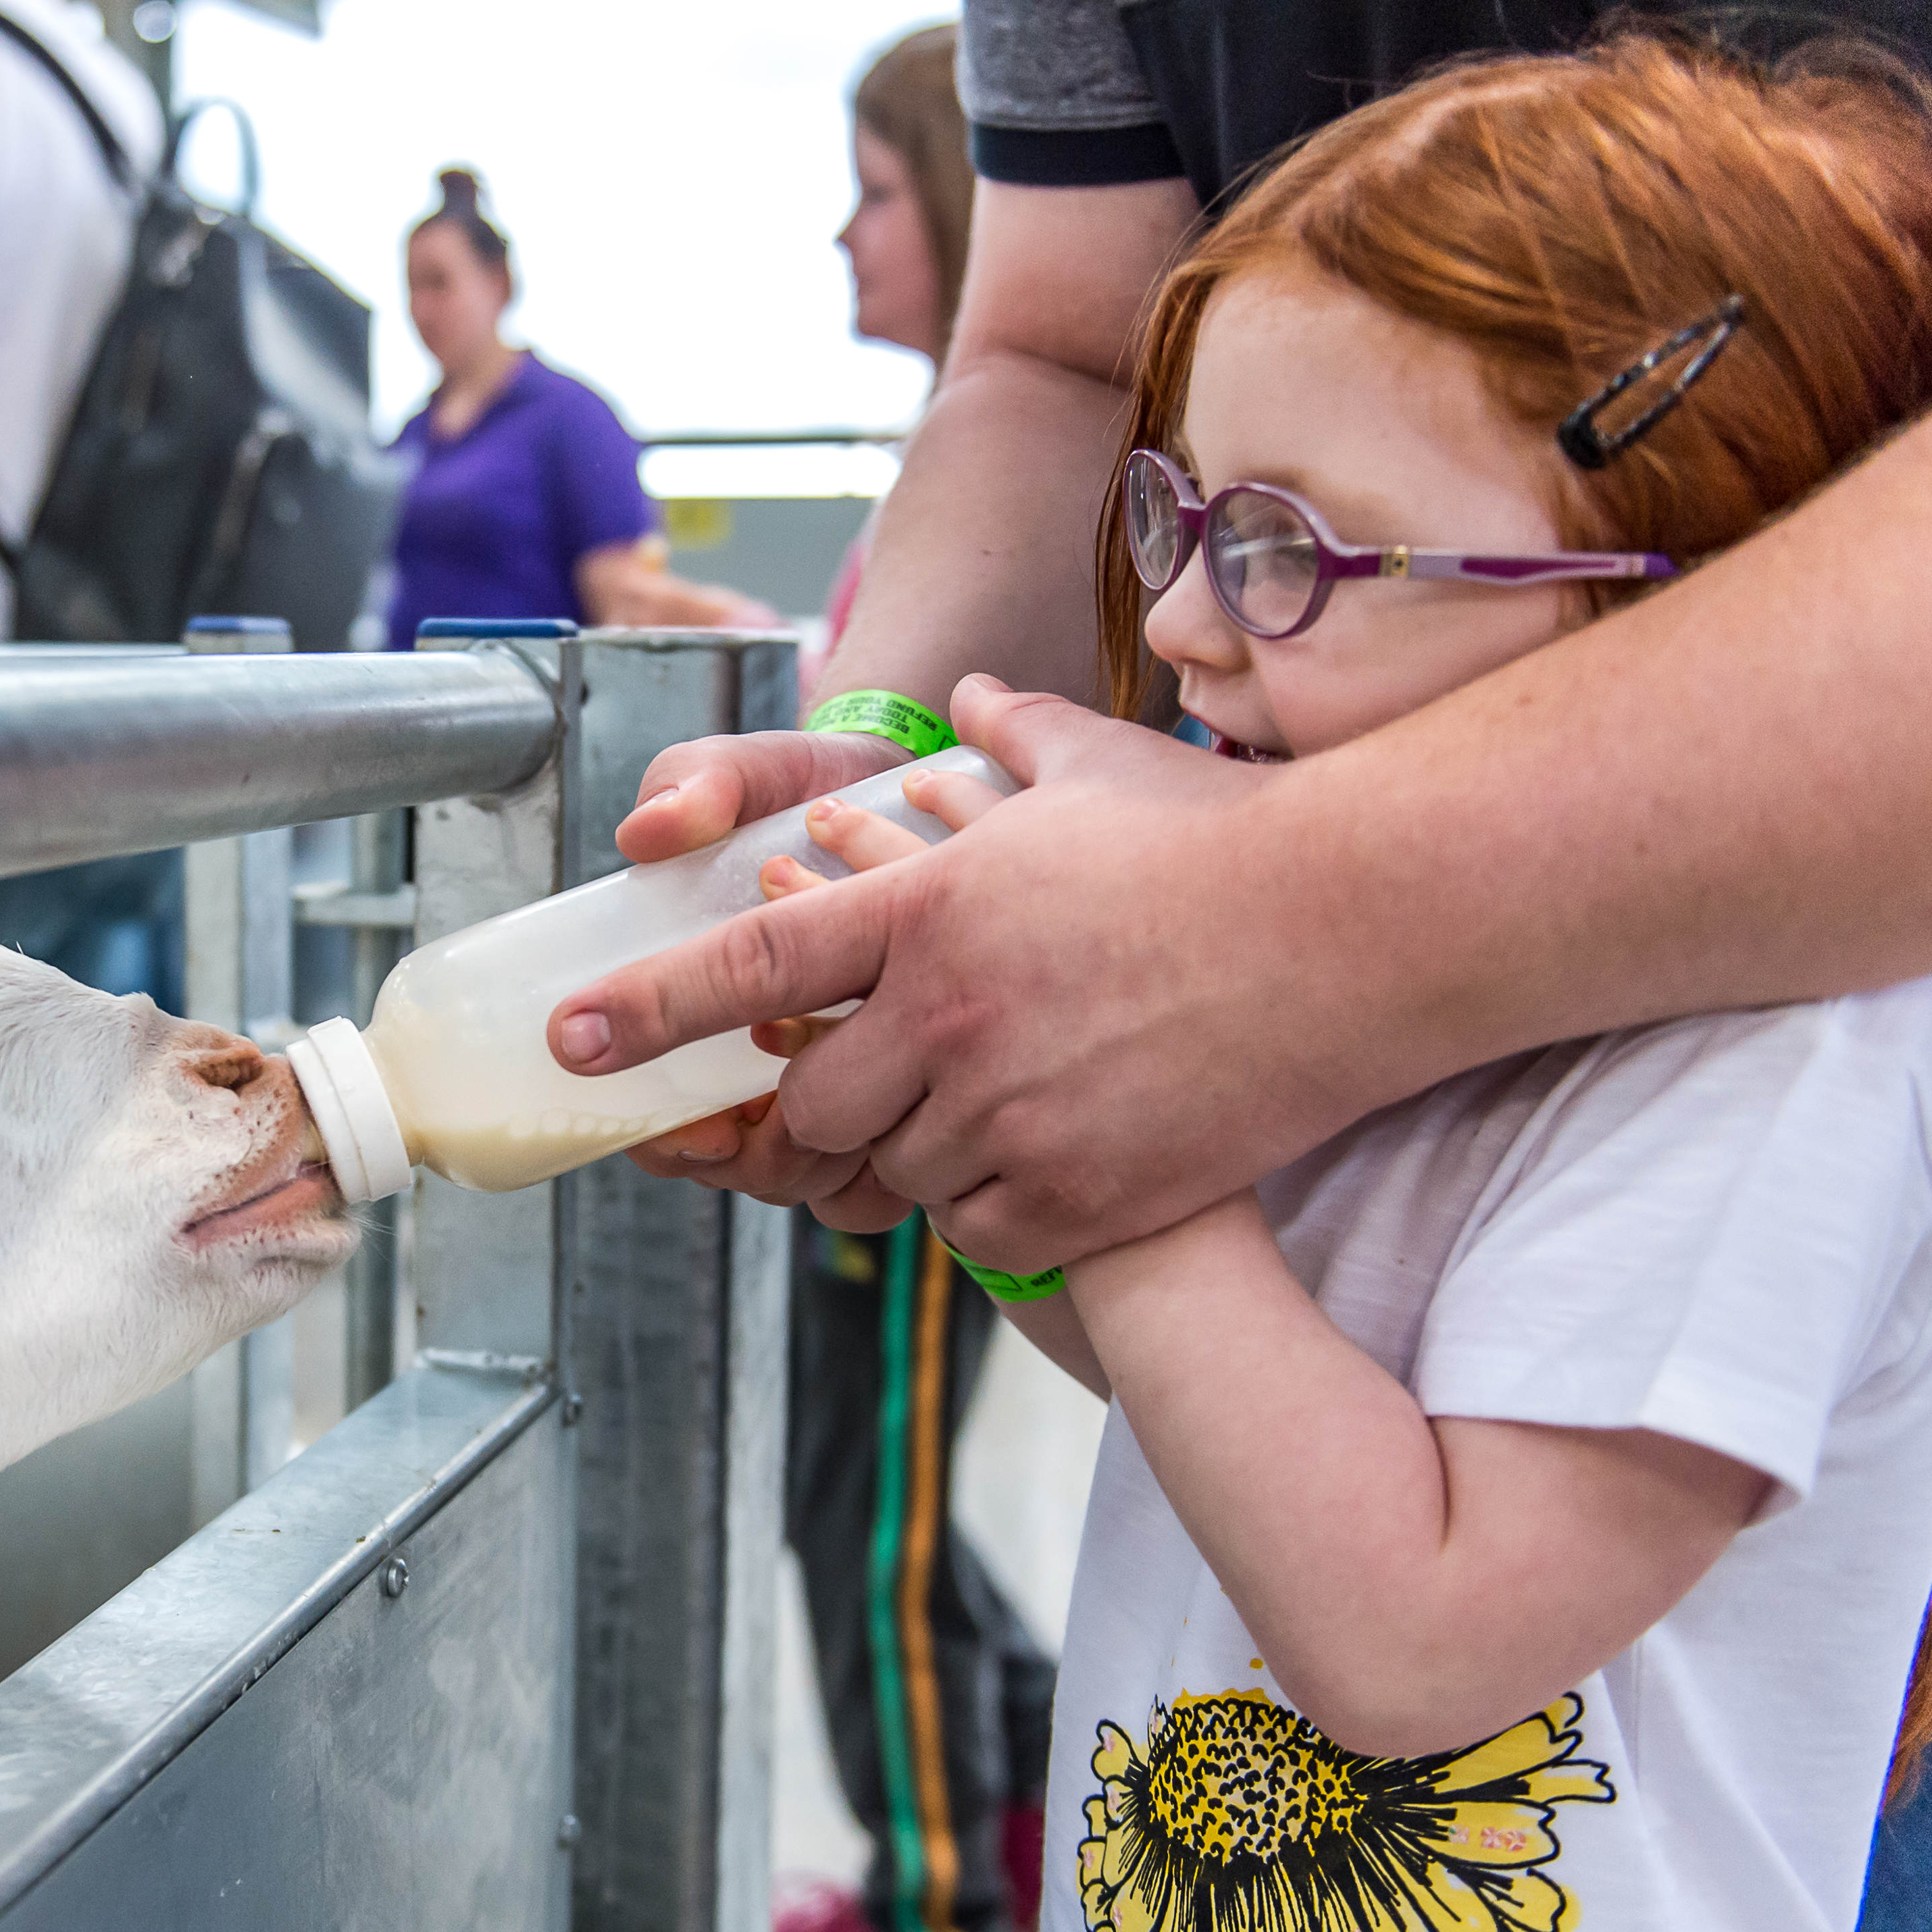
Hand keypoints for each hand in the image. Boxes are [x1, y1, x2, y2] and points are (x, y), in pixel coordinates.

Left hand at [555, 676, 1416, 1269]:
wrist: (1361, 930)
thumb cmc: (1223, 839)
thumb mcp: (1095, 764)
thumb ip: (1005, 736)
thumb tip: (967, 699)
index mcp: (929, 909)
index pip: (751, 962)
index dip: (649, 1009)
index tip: (570, 1043)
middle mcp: (951, 1017)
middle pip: (815, 1101)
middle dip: (825, 1100)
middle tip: (877, 1078)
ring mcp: (1016, 1111)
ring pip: (898, 1173)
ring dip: (922, 1148)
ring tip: (1002, 1100)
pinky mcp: (1084, 1194)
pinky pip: (983, 1232)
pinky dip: (994, 1209)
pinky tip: (1048, 1161)